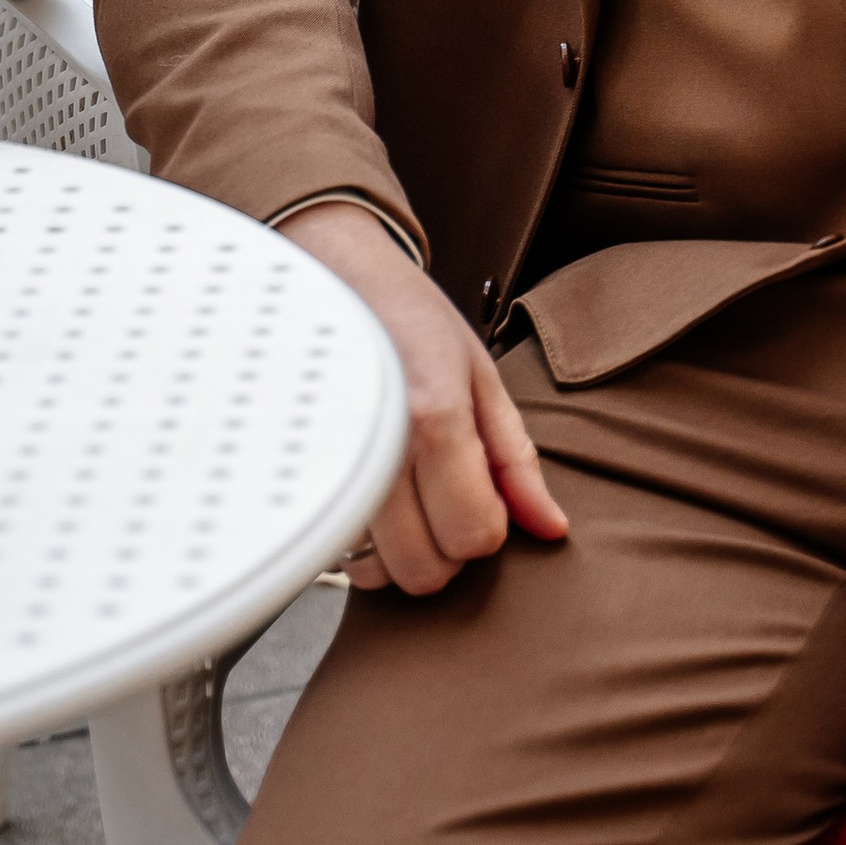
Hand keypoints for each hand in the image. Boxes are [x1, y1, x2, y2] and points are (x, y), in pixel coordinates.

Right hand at [283, 203, 568, 595]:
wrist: (328, 271)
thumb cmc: (408, 315)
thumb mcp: (481, 374)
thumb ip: (516, 459)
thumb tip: (551, 528)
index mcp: (435, 418)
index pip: (474, 535)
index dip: (487, 524)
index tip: (477, 489)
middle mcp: (378, 449)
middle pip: (426, 569)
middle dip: (446, 546)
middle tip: (443, 497)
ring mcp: (328, 464)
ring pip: (377, 573)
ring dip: (400, 550)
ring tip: (404, 494)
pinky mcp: (295, 472)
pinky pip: (334, 553)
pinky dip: (358, 543)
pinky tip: (369, 498)